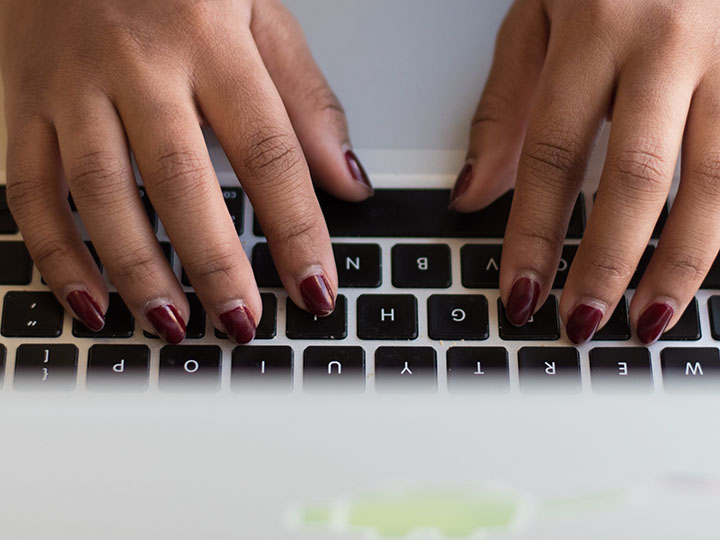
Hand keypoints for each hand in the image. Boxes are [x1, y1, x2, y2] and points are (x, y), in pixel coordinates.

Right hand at [0, 0, 372, 342]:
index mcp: (212, 38)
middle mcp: (138, 61)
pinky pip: (30, 189)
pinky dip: (57, 253)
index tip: (315, 288)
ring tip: (173, 324)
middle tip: (242, 322)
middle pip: (181, 178)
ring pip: (100, 191)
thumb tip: (346, 181)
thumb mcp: (258, 12)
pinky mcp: (23, 100)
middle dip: (215, 262)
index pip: (268, 151)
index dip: (295, 229)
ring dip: (137, 269)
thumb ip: (305, 98)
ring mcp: (72, 83)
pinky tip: (90, 300)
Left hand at [451, 0, 719, 343]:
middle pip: (638, 177)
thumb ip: (504, 109)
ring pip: (718, 179)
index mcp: (597, 29)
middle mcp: (670, 43)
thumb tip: (472, 196)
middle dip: (609, 262)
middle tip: (582, 321)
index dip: (536, 235)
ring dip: (682, 262)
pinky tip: (703, 263)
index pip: (555, 156)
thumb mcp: (535, 18)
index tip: (522, 292)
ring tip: (648, 319)